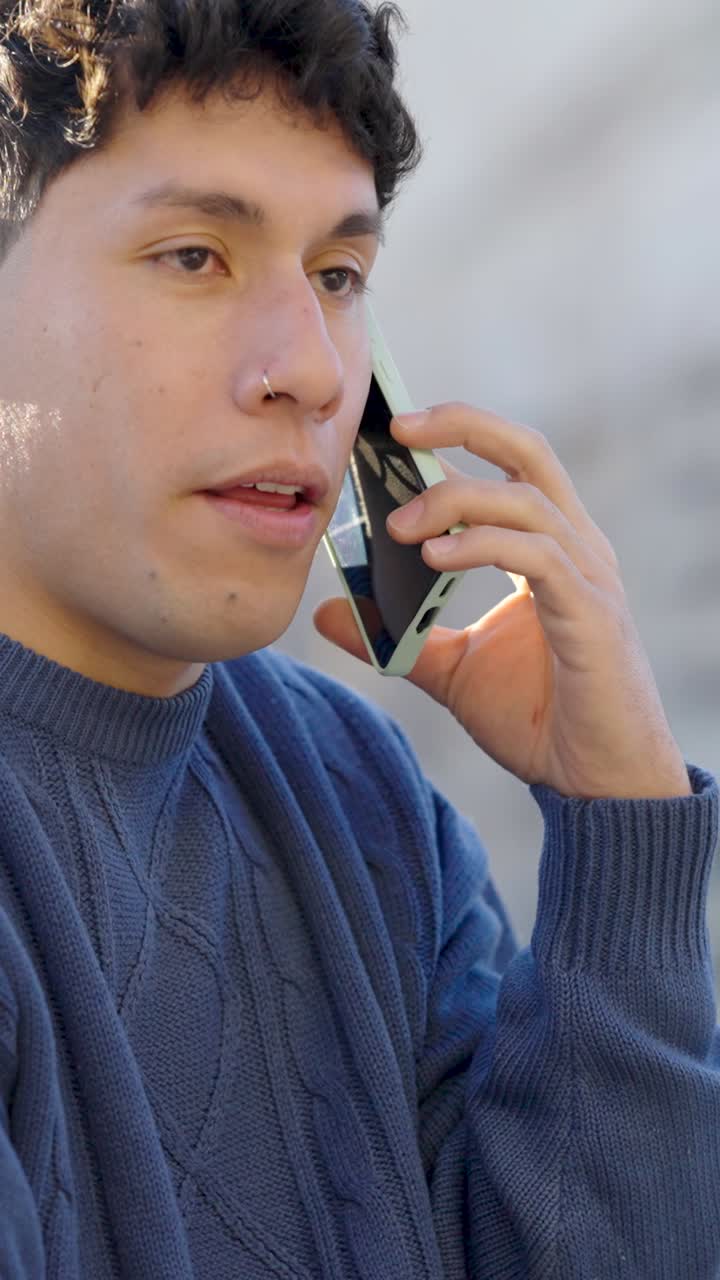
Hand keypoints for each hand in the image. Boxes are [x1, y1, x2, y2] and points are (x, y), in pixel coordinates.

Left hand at [314, 402, 691, 798]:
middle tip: (399, 428)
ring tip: (399, 527)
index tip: (396, 429)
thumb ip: (399, 636)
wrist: (595, 784)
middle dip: (465, 425)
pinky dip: (484, 545)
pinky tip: (435, 556)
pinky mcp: (592, 616)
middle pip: (529, 451)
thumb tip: (330, 611)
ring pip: (526, 500)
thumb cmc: (539, 720)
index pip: (510, 464)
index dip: (460, 432)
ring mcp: (590, 578)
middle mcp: (577, 549)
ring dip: (456, 501)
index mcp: (550, 548)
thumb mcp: (452, 671)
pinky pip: (539, 556)